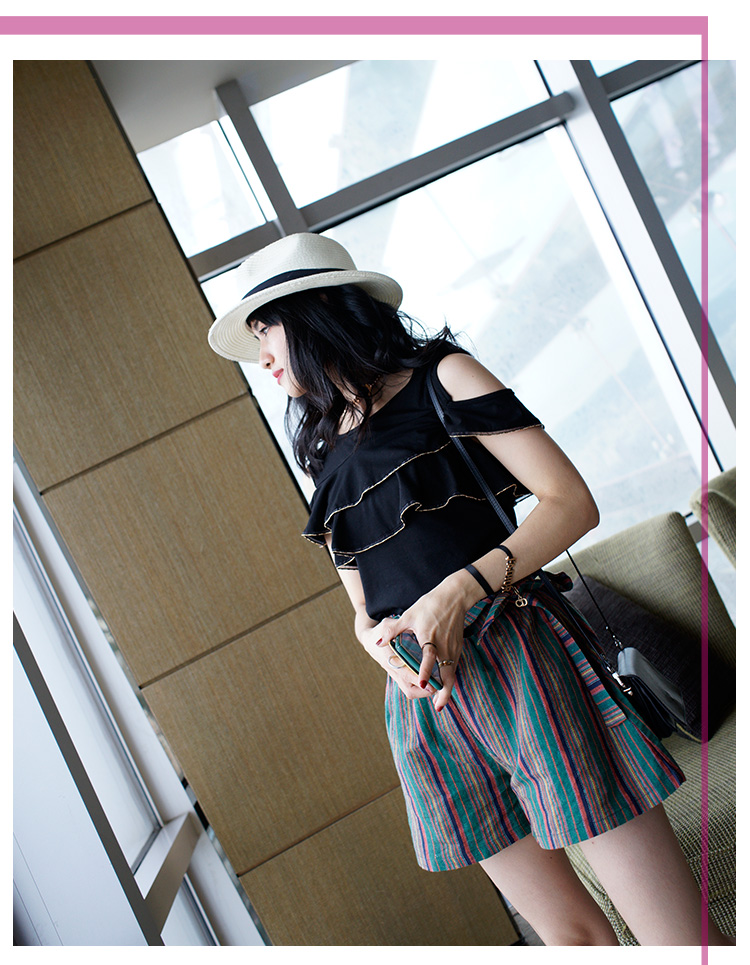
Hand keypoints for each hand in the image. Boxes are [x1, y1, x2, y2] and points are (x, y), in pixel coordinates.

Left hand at [375, 572, 474, 711]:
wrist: (454, 596)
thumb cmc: (430, 605)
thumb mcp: (409, 615)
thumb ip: (393, 630)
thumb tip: (377, 643)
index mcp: (430, 638)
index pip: (429, 658)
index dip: (426, 671)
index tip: (423, 685)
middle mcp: (444, 646)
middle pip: (447, 673)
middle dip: (444, 691)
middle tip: (438, 706)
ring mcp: (453, 647)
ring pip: (452, 672)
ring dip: (447, 686)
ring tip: (440, 701)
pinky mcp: (458, 647)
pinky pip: (454, 666)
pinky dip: (450, 677)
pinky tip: (444, 684)